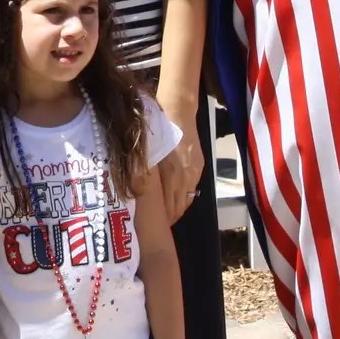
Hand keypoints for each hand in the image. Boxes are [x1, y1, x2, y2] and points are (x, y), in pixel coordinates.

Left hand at [156, 95, 204, 223]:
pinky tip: (176, 194)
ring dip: (178, 207)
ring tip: (167, 212)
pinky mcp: (199, 166)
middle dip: (170, 218)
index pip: (170, 208)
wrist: (178, 112)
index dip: (163, 220)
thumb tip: (139, 194)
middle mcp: (186, 178)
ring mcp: (194, 173)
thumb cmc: (156, 131)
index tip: (154, 226)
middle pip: (180, 208)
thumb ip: (146, 176)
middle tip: (159, 224)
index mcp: (171, 177)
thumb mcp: (147, 155)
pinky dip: (184, 195)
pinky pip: (192, 188)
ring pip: (187, 199)